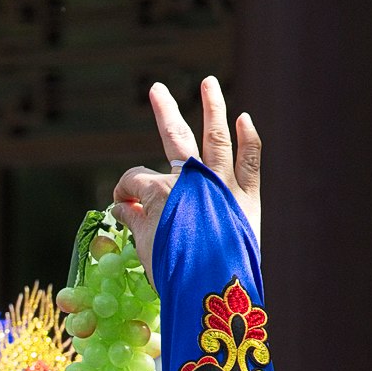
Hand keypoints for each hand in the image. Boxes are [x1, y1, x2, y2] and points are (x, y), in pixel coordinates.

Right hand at [110, 77, 261, 285]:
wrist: (213, 288)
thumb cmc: (173, 272)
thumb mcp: (146, 248)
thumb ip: (135, 222)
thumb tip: (122, 207)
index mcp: (160, 192)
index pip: (135, 180)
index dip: (124, 193)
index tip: (121, 208)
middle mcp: (190, 178)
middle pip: (174, 136)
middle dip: (164, 111)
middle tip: (157, 89)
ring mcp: (221, 183)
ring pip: (216, 136)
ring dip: (213, 106)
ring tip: (209, 83)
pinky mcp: (247, 195)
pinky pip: (249, 159)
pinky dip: (248, 138)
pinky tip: (244, 118)